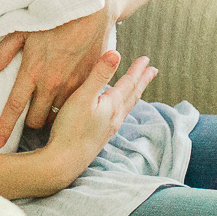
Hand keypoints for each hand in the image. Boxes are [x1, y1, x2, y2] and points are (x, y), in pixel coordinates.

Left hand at [0, 5, 113, 149]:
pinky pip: (75, 104)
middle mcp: (51, 83)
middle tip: (29, 112)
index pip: (14, 107)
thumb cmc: (54, 15)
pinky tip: (66, 94)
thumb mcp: (23, 28)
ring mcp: (72, 85)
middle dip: (30, 121)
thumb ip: (4, 51)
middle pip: (36, 120)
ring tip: (48, 103)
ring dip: (50, 112)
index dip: (3, 127)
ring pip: (56, 114)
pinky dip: (69, 104)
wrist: (91, 8)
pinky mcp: (89, 82)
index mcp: (32, 71)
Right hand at [40, 50, 156, 190]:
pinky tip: (117, 110)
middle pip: (133, 95)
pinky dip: (123, 106)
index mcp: (112, 105)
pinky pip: (118, 116)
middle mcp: (115, 117)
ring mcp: (109, 129)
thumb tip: (116, 53)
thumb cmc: (71, 128)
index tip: (147, 60)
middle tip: (153, 71)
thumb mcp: (83, 97)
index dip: (137, 70)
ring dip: (134, 94)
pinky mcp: (100, 137)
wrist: (63, 162)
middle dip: (142, 81)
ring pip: (127, 106)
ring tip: (138, 88)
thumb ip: (98, 75)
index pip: (129, 83)